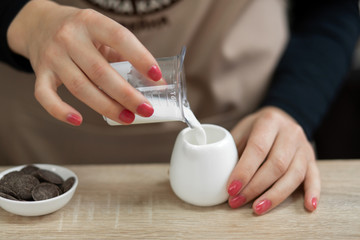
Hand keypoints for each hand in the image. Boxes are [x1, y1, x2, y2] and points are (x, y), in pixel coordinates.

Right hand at [7, 0, 160, 125]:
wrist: (38, 24)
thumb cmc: (81, 32)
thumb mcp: (102, 32)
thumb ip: (125, 54)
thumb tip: (156, 82)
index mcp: (91, 22)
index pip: (119, 37)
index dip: (140, 57)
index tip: (156, 76)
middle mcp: (69, 37)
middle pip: (100, 71)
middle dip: (127, 95)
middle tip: (146, 109)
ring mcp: (53, 56)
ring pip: (80, 87)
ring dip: (106, 107)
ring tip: (128, 118)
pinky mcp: (40, 72)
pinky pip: (45, 96)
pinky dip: (60, 111)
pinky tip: (78, 120)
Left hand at [227, 106, 319, 214]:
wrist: (280, 118)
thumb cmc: (256, 128)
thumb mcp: (242, 130)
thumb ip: (232, 149)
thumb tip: (217, 175)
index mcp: (269, 121)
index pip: (257, 148)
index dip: (244, 171)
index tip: (231, 188)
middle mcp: (290, 132)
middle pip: (276, 165)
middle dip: (255, 187)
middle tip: (237, 201)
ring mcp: (304, 146)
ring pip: (294, 174)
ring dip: (275, 195)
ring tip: (258, 208)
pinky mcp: (312, 159)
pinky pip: (315, 177)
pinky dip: (313, 192)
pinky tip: (308, 206)